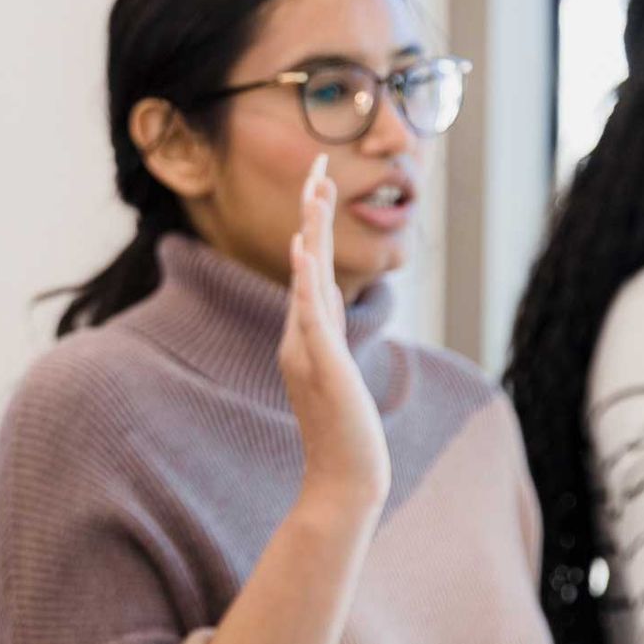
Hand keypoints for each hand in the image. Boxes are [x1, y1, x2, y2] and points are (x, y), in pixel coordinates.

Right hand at [278, 155, 389, 515]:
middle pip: (305, 264)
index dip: (314, 226)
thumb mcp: (339, 377)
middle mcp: (300, 337)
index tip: (319, 183)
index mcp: (304, 338)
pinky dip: (304, 280)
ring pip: (306, 280)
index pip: (310, 272)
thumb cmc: (344, 437)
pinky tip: (301, 250)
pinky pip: (309, 314)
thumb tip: (329, 302)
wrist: (342, 480)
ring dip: (310, 232)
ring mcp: (307, 350)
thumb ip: (329, 338)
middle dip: (312, 212)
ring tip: (315, 190)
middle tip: (318, 163)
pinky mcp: (321, 365)